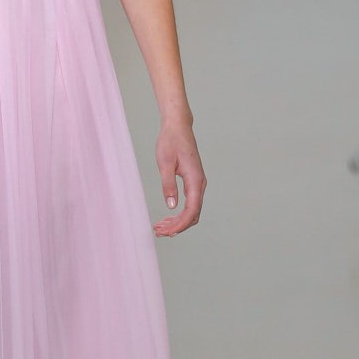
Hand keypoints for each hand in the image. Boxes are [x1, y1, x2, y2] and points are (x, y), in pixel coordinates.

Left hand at [153, 121, 205, 236]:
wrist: (178, 127)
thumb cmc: (170, 142)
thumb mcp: (165, 163)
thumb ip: (168, 185)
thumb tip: (172, 206)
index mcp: (195, 179)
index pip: (192, 210)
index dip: (181, 224)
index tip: (167, 232)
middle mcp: (199, 184)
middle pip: (193, 214)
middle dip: (177, 226)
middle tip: (158, 231)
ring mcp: (198, 183)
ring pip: (192, 210)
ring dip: (178, 221)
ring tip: (160, 227)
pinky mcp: (193, 182)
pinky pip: (190, 203)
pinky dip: (179, 212)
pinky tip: (167, 216)